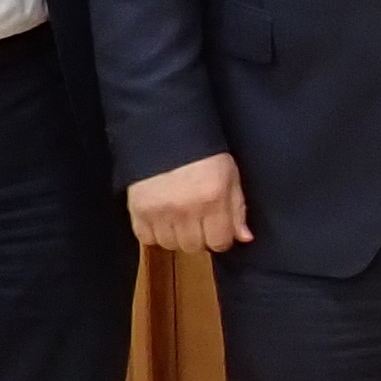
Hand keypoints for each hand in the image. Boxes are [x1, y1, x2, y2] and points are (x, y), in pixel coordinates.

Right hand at [127, 153, 249, 252]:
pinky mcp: (137, 210)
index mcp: (212, 199)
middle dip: (199, 236)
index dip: (220, 237)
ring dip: (176, 235)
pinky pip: (147, 238)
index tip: (217, 228)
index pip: (219, 242)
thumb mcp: (229, 174)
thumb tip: (244, 237)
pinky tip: (161, 217)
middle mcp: (185, 209)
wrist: (163, 133)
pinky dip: (154, 232)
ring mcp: (159, 212)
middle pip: (194, 246)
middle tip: (197, 218)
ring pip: (170, 245)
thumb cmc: (203, 153)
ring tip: (178, 216)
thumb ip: (237, 208)